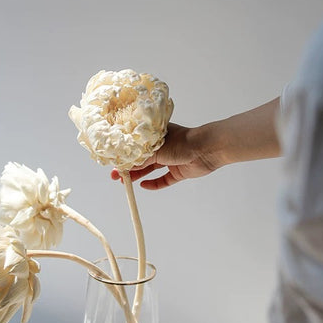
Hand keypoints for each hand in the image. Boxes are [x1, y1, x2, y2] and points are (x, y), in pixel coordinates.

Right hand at [110, 123, 224, 189]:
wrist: (207, 149)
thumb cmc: (183, 142)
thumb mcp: (157, 149)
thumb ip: (142, 158)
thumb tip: (126, 166)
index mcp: (157, 136)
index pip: (137, 146)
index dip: (126, 154)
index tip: (115, 162)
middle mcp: (163, 147)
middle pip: (142, 159)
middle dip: (129, 167)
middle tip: (116, 176)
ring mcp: (171, 160)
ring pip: (151, 169)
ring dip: (138, 175)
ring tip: (125, 182)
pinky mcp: (179, 172)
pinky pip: (164, 180)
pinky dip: (154, 184)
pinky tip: (144, 186)